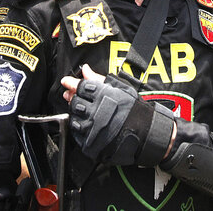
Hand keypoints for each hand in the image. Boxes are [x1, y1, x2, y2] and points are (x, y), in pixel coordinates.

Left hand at [61, 65, 175, 166]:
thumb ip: (99, 79)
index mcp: (102, 95)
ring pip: (74, 118)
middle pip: (74, 101)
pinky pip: (77, 134)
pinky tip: (86, 123)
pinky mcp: (91, 142)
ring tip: (84, 111)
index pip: (79, 86)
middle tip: (75, 97)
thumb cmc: (135, 109)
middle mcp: (95, 111)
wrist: (145, 132)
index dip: (72, 83)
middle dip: (73, 98)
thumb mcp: (119, 88)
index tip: (67, 82)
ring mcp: (92, 128)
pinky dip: (79, 127)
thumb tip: (85, 70)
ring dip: (76, 113)